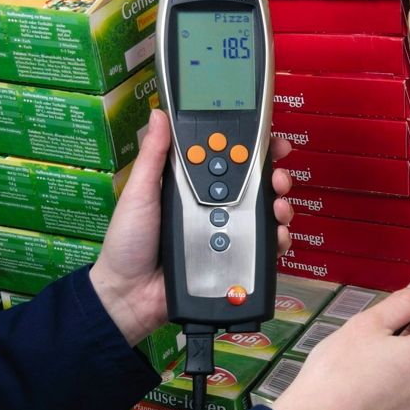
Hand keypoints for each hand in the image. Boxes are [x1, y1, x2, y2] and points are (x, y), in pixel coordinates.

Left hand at [90, 109, 293, 345]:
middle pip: (255, 186)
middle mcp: (214, 206)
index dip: (253, 148)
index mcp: (193, 186)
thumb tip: (159, 114)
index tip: (272, 140)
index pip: (228, 160)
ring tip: (280, 206)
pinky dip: (277, 240)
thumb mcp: (139, 193)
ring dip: (280, 206)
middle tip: (280, 177)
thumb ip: (154, 157)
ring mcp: (226, 233)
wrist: (130, 294)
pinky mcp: (234, 259)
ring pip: (264, 214)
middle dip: (276, 176)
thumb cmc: (129, 241)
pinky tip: (278, 235)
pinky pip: (263, 248)